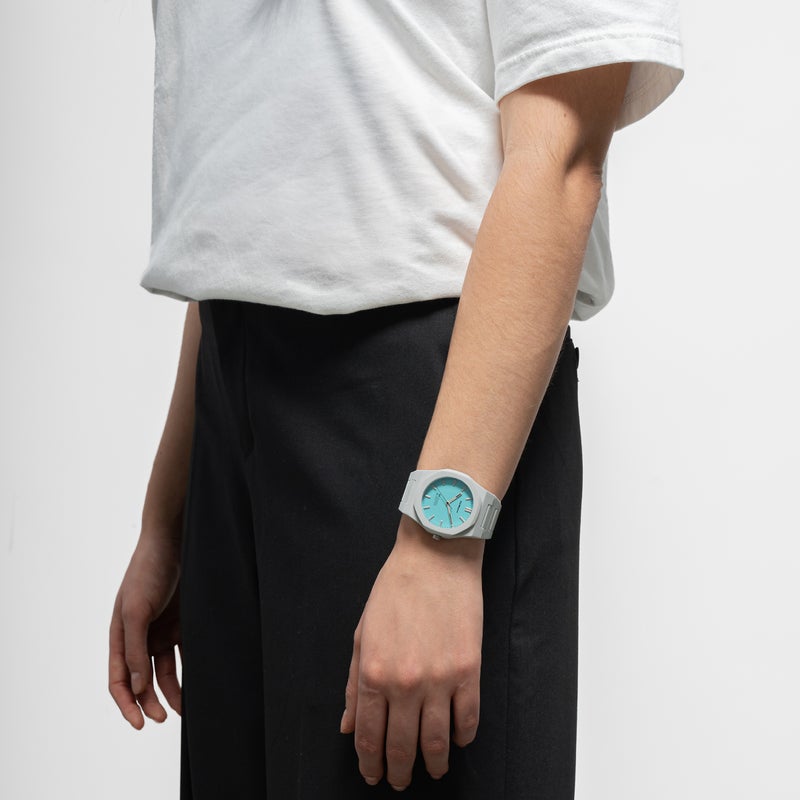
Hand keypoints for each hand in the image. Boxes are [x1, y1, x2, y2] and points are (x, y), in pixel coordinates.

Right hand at [108, 533, 182, 728]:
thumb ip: (134, 647)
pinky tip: (199, 682)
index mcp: (120, 635)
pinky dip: (189, 669)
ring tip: (186, 709)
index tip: (140, 724)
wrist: (175, 540)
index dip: (127, 704)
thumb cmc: (149, 570)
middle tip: (165, 719)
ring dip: (172, 691)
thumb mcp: (137, 609)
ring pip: (164, 670)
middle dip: (150, 702)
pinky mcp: (182, 622)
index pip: (118, 679)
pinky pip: (184, 653)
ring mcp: (161, 630)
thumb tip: (135, 686)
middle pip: (141, 680)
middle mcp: (139, 636)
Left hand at [340, 517, 483, 788]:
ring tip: (432, 770)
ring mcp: (440, 680)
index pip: (369, 736)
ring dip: (434, 764)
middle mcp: (405, 684)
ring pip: (438, 743)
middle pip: (402, 747)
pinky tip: (457, 740)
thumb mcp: (362, 634)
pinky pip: (468, 720)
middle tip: (399, 780)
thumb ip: (354, 684)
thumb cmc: (395, 590)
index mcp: (374, 673)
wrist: (435, 558)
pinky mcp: (469, 671)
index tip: (373, 774)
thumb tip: (348, 726)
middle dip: (398, 771)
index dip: (369, 763)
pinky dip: (463, 738)